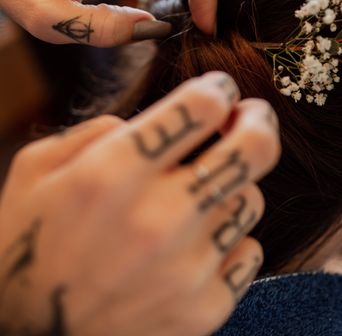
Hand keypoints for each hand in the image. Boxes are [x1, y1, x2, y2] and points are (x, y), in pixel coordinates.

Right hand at [0, 72, 280, 335]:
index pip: (201, 106)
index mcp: (112, 175)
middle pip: (254, 149)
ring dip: (232, 188)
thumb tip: (150, 120)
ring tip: (202, 196)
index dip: (219, 88)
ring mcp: (187, 268)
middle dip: (260, 121)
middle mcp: (158, 218)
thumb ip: (94, 132)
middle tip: (253, 116)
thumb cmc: (27, 249)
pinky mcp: (205, 308)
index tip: (219, 90)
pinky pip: (249, 251)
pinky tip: (201, 245)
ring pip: (251, 200)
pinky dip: (231, 242)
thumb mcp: (34, 172)